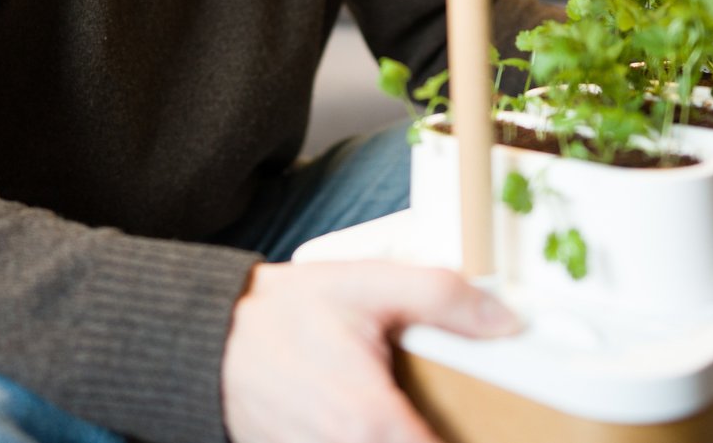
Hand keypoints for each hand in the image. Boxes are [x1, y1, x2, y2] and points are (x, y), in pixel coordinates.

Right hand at [220, 260, 521, 442]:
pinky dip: (372, 436)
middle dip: (434, 431)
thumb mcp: (366, 285)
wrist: (208, 338)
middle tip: (452, 416)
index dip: (477, 440)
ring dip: (403, 433)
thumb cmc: (281, 315)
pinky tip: (371, 420)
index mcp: (374, 424)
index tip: (494, 427)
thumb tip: (503, 320)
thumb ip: (442, 297)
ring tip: (403, 411)